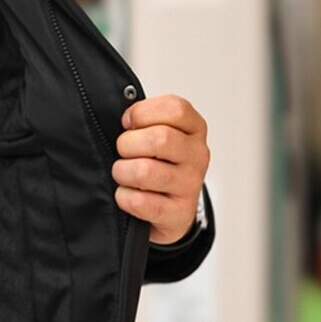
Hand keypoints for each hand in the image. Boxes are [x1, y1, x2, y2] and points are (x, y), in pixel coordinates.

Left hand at [112, 93, 209, 246]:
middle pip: (159, 139)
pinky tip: (128, 194)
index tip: (127, 122)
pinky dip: (124, 197)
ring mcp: (191, 184)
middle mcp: (198, 155)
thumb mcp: (155, 133)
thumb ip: (144, 119)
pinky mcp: (179, 213)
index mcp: (194, 128)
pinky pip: (140, 201)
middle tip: (123, 151)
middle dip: (127, 144)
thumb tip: (122, 113)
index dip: (142, 113)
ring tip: (123, 174)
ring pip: (145, 171)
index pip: (175, 109)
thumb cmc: (155, 162)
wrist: (168, 209)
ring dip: (122, 172)